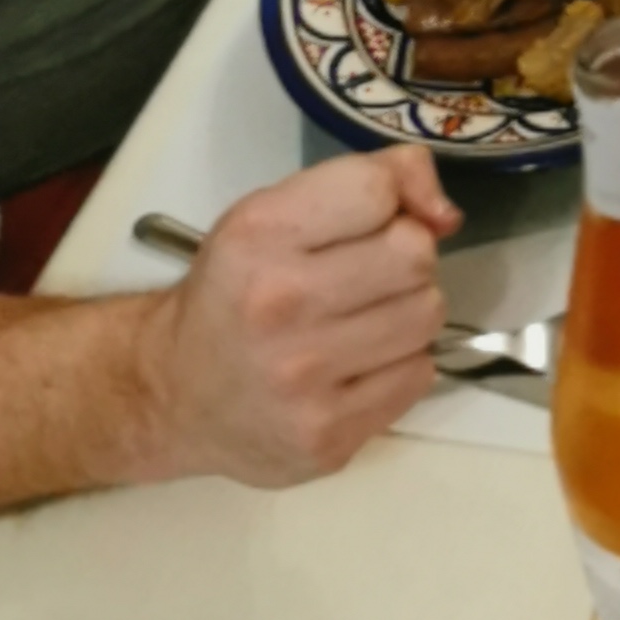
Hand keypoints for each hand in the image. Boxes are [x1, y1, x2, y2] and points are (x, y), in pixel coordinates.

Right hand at [134, 151, 456, 487]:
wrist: (174, 394)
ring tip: (361, 322)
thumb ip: (370, 180)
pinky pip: (418, 377)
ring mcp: (303, 380)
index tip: (367, 222)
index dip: (389, 200)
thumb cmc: (235, 289)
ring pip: (427, 315)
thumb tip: (446, 216)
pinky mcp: (326, 439)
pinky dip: (399, 366)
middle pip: (416, 255)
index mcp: (260, 235)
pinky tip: (355, 367)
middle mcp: (279, 305)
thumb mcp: (276, 210)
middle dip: (405, 258)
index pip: (377, 189)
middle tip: (367, 277)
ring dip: (407, 313)